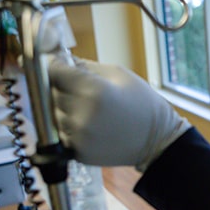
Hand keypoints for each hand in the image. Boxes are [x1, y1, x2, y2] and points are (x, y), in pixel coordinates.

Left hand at [49, 58, 190, 169]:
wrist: (157, 140)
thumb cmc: (141, 103)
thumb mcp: (117, 74)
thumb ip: (84, 66)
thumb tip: (60, 58)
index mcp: (92, 90)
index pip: (53, 71)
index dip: (55, 66)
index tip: (60, 66)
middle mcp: (81, 114)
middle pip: (51, 93)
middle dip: (62, 88)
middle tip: (81, 90)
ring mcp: (78, 136)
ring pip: (53, 114)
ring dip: (64, 109)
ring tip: (88, 109)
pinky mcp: (77, 152)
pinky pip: (61, 133)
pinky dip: (69, 128)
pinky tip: (90, 125)